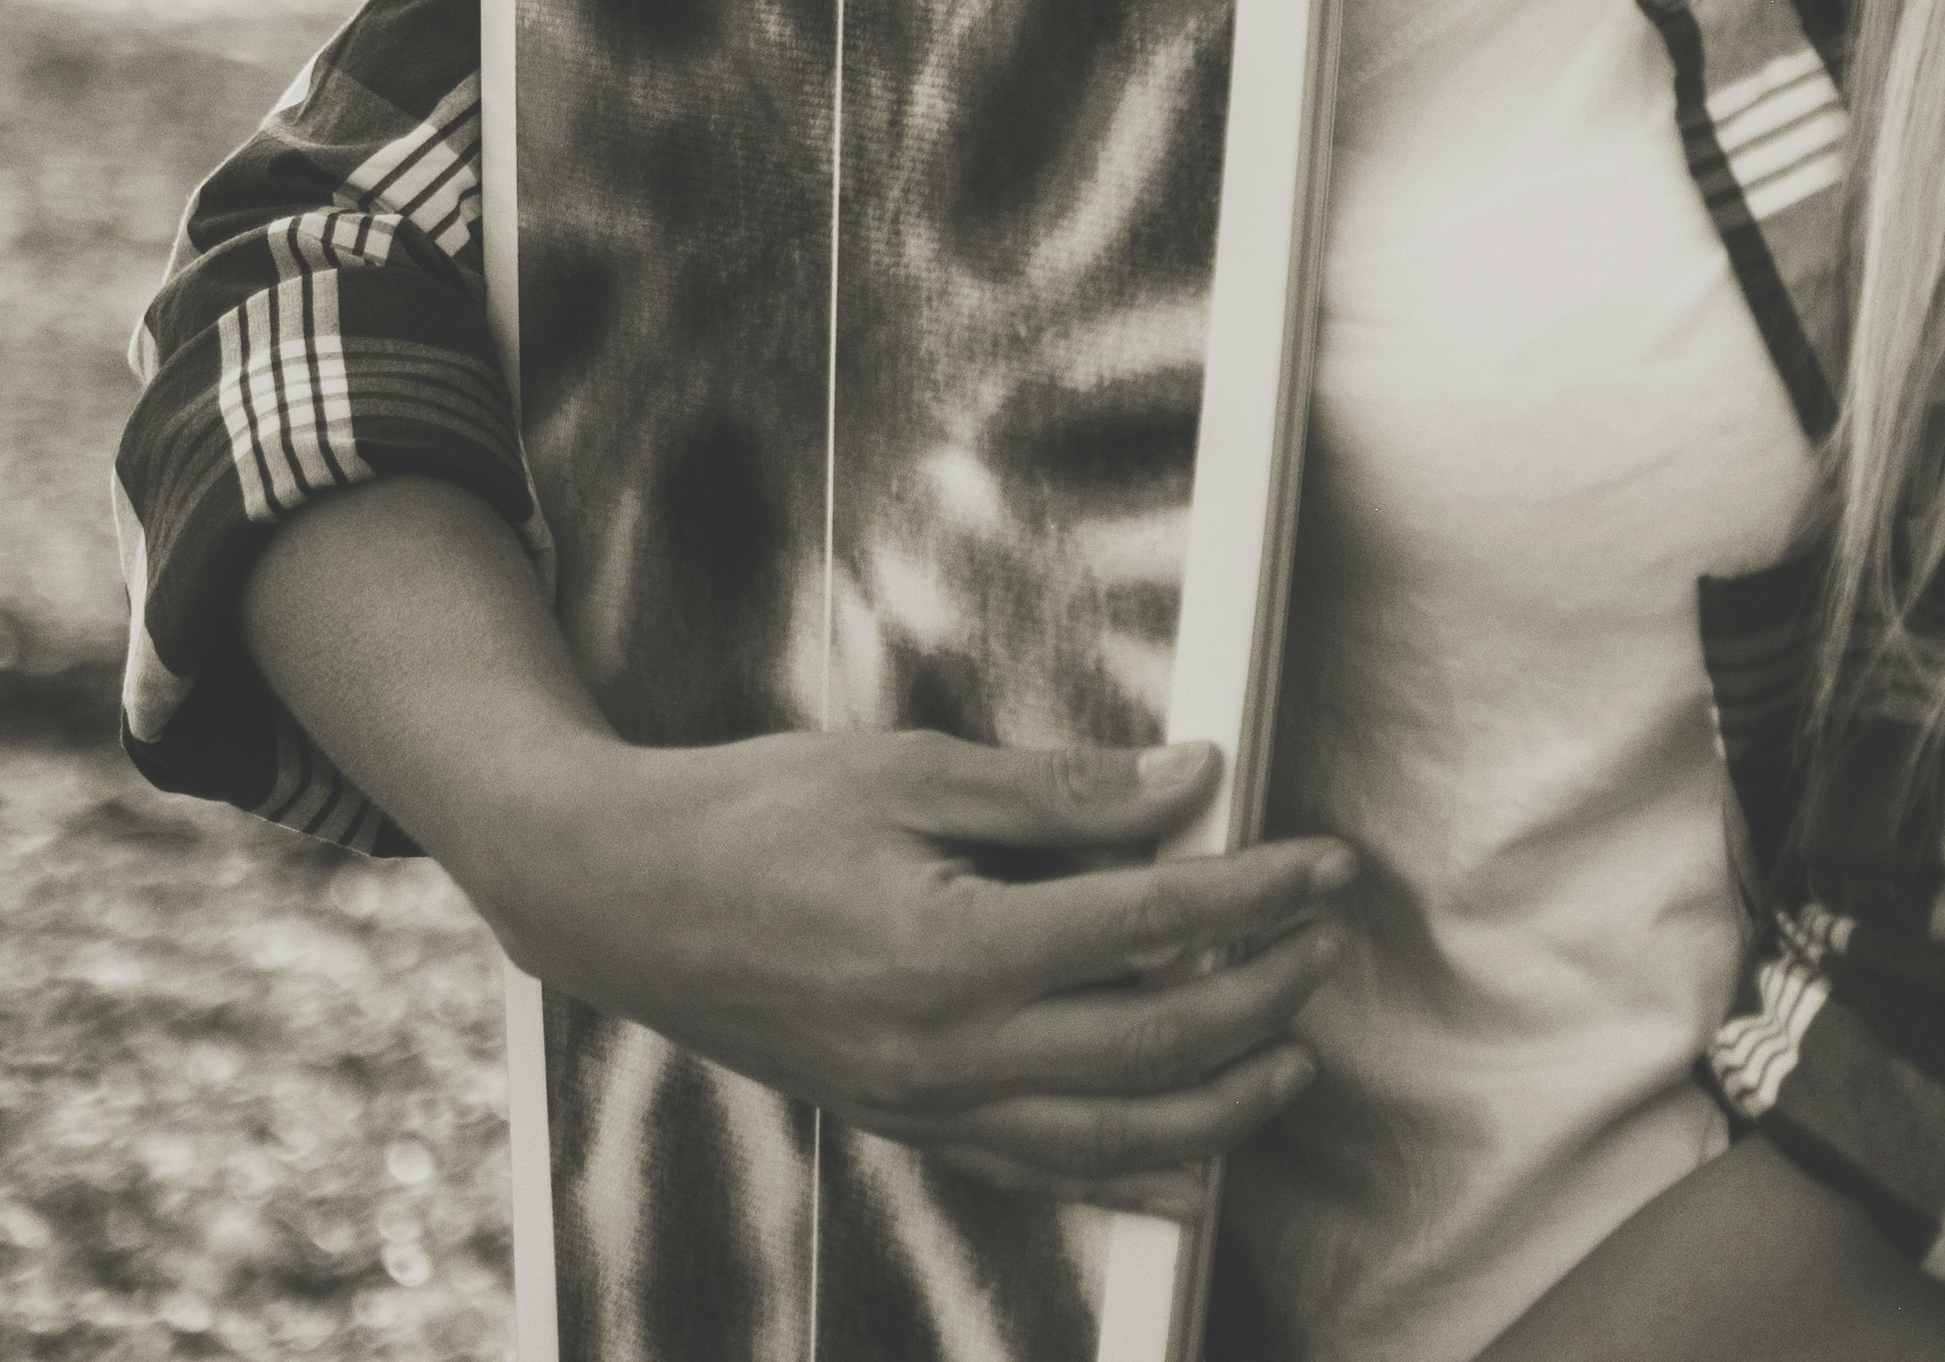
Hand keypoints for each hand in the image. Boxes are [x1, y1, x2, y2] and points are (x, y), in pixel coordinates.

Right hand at [478, 729, 1357, 1214]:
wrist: (619, 898)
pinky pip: (1036, 1168)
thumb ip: (1062, 793)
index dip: (1259, 896)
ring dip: (1219, 1108)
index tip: (1326, 867)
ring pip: (1109, 1139)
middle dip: (1262, 996)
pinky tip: (1186, 1164)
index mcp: (954, 949)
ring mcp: (923, 1102)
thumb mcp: (911, 770)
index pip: (1154, 928)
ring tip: (1290, 1060)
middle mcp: (946, 1049)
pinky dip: (1126, 1173)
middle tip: (1325, 946)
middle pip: (1155, 1047)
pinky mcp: (902, 1122)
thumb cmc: (754, 816)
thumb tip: (1188, 783)